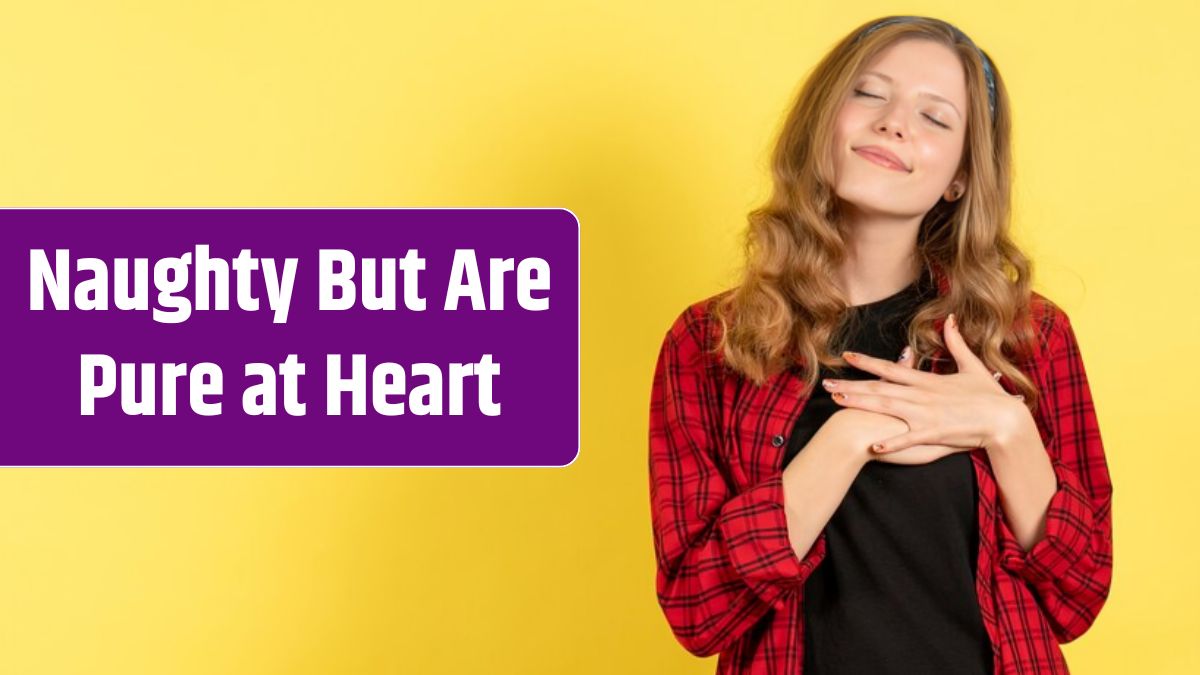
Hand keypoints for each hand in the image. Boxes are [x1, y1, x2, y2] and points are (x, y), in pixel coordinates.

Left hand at [824, 313, 1025, 455]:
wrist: (1005, 420)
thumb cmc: (988, 396)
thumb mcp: (971, 366)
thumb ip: (956, 343)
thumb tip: (950, 319)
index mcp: (927, 381)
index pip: (891, 368)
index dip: (867, 362)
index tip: (846, 356)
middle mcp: (921, 395)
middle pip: (879, 389)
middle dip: (852, 386)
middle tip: (826, 386)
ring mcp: (926, 414)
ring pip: (886, 409)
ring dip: (860, 406)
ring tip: (837, 403)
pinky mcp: (934, 433)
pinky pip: (908, 439)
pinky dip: (891, 442)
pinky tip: (873, 446)